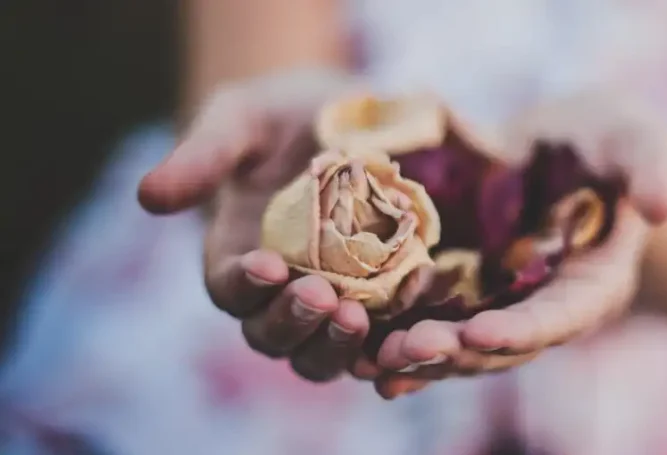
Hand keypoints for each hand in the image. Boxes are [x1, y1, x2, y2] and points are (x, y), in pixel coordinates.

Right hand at [138, 68, 376, 381]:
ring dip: (337, 346)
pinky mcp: (381, 307)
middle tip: (322, 297)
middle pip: (274, 336)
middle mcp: (280, 296)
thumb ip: (204, 155)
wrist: (348, 120)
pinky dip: (388, 349)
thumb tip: (148, 195)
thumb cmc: (282, 117)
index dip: (244, 284)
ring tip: (359, 316)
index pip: (230, 290)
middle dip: (293, 322)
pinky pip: (380, 344)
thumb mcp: (242, 121)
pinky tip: (407, 332)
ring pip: (322, 354)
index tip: (266, 264)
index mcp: (237, 260)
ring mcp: (331, 307)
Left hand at [369, 94, 666, 398]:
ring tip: (372, 359)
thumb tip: (662, 204)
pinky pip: (433, 323)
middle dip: (455, 353)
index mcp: (594, 281)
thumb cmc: (610, 139)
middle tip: (405, 351)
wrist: (562, 143)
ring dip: (419, 357)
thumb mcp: (638, 137)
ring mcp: (503, 303)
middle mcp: (547, 306)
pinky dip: (400, 339)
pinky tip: (359, 350)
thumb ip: (654, 164)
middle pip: (503, 344)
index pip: (562, 316)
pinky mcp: (466, 292)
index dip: (523, 329)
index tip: (479, 333)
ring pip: (462, 345)